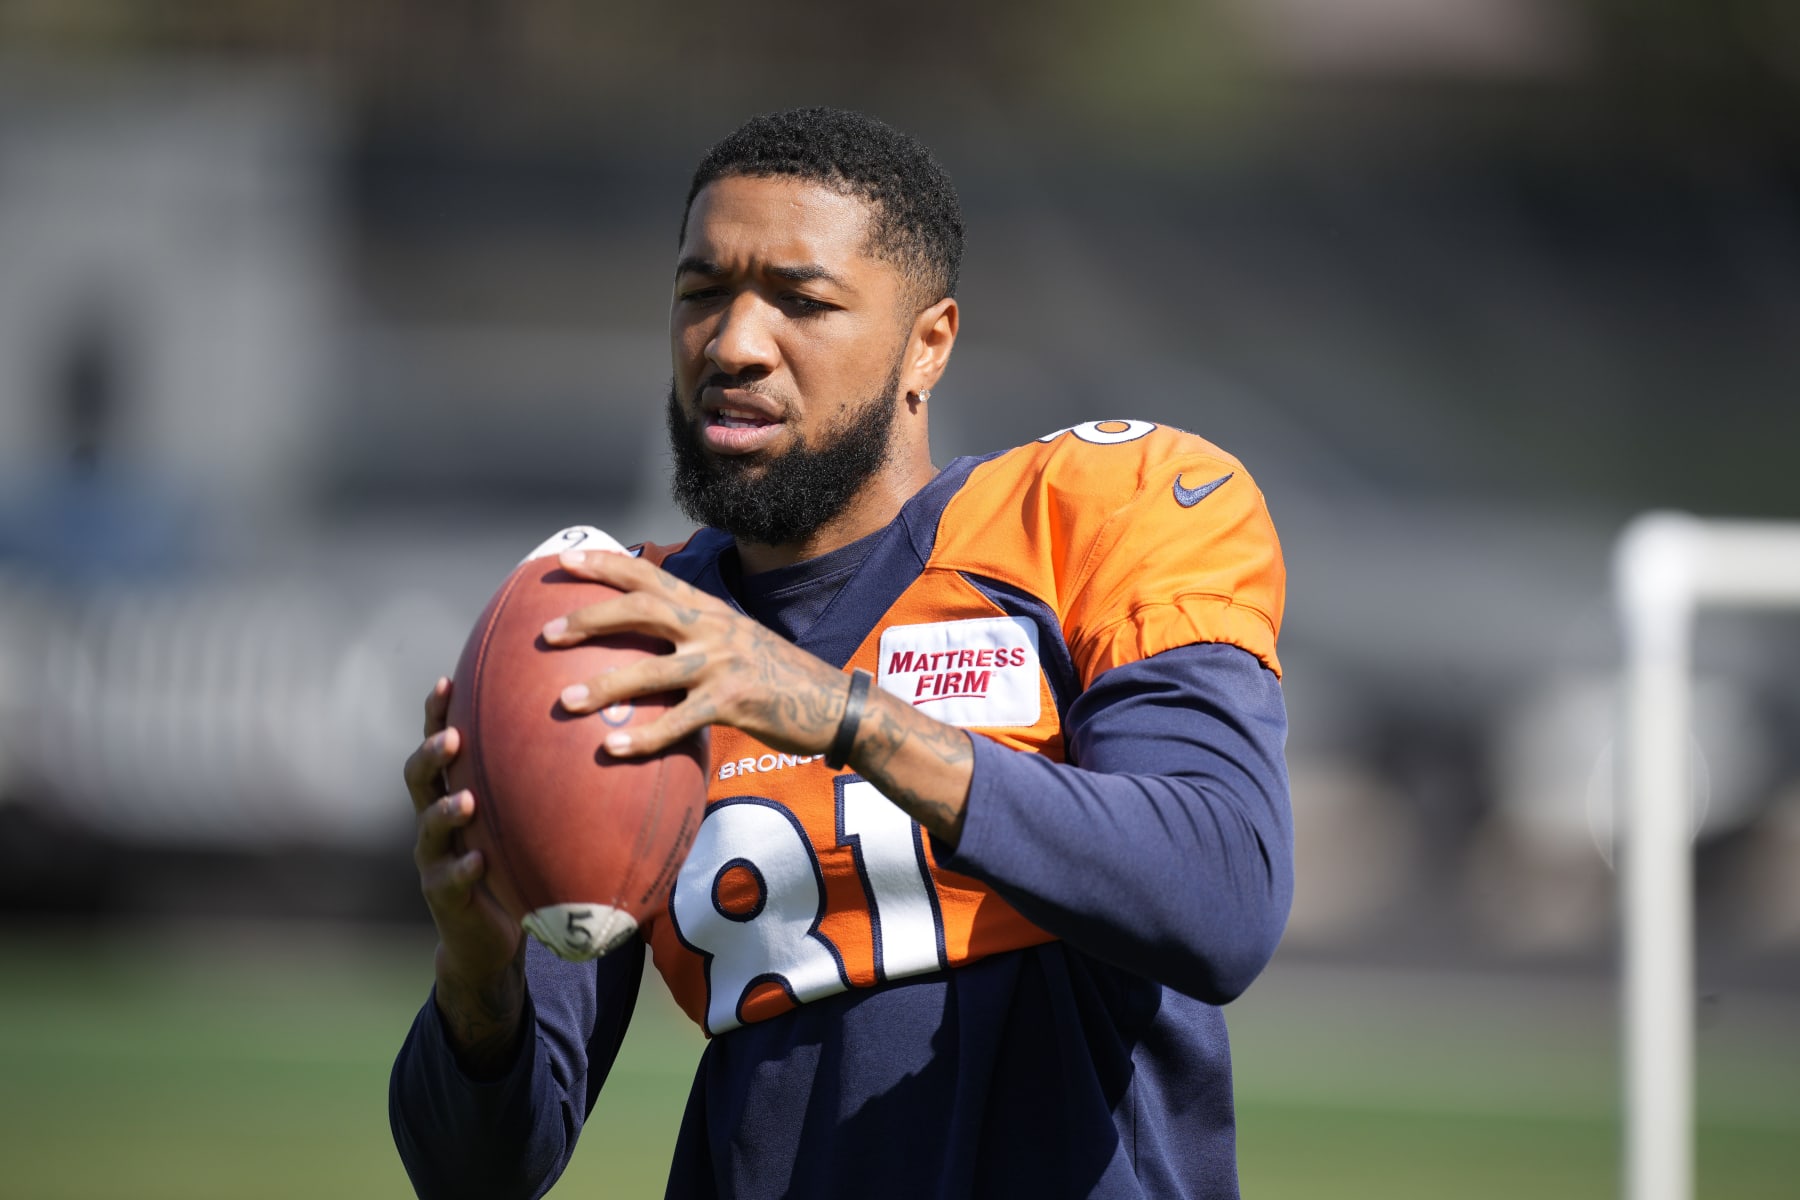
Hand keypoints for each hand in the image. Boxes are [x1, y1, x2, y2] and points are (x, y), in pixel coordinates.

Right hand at [403, 676, 525, 1074]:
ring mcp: (433, 858)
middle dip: (431, 753)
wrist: (489, 934)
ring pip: (428, 828)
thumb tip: (612, 739)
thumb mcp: (529, 821)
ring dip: (444, 812)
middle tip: (453, 737)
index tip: (448, 680)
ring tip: (465, 800)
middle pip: (419, 778)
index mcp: (454, 791)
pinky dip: (463, 870)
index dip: (437, 713)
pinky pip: (448, 880)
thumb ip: (550, 786)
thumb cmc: (517, 863)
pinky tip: (478, 862)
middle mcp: (435, 820)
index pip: (441, 743)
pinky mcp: (442, 896)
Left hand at [547, 549, 973, 844]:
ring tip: (562, 701)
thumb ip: (693, 634)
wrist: (834, 704)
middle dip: (591, 618)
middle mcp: (713, 628)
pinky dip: (644, 737)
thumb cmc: (776, 677)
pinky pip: (679, 721)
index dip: (605, 566)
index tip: (562, 562)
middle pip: (642, 610)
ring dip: (604, 686)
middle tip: (546, 632)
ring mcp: (724, 664)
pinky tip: (613, 750)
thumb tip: (643, 639)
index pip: (650, 576)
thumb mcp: (735, 641)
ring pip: (652, 670)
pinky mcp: (735, 704)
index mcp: (709, 609)